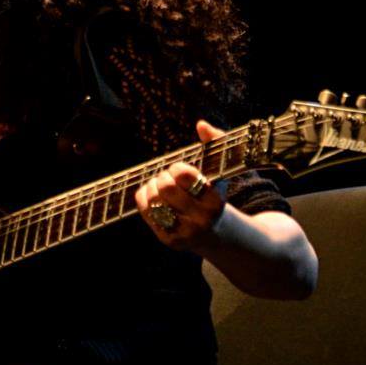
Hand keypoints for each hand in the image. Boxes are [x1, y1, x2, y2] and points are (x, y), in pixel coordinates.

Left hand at [134, 119, 226, 250]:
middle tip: (168, 177)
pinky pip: (146, 211)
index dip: (177, 168)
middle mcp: (201, 219)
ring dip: (153, 186)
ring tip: (161, 186)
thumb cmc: (213, 194)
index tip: (179, 170)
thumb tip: (201, 124)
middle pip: (165, 187)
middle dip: (163, 177)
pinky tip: (154, 196)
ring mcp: (185, 232)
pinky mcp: (169, 240)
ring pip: (153, 200)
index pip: (183, 175)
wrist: (217, 234)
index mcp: (215, 200)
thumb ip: (215, 143)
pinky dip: (145, 198)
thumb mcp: (219, 171)